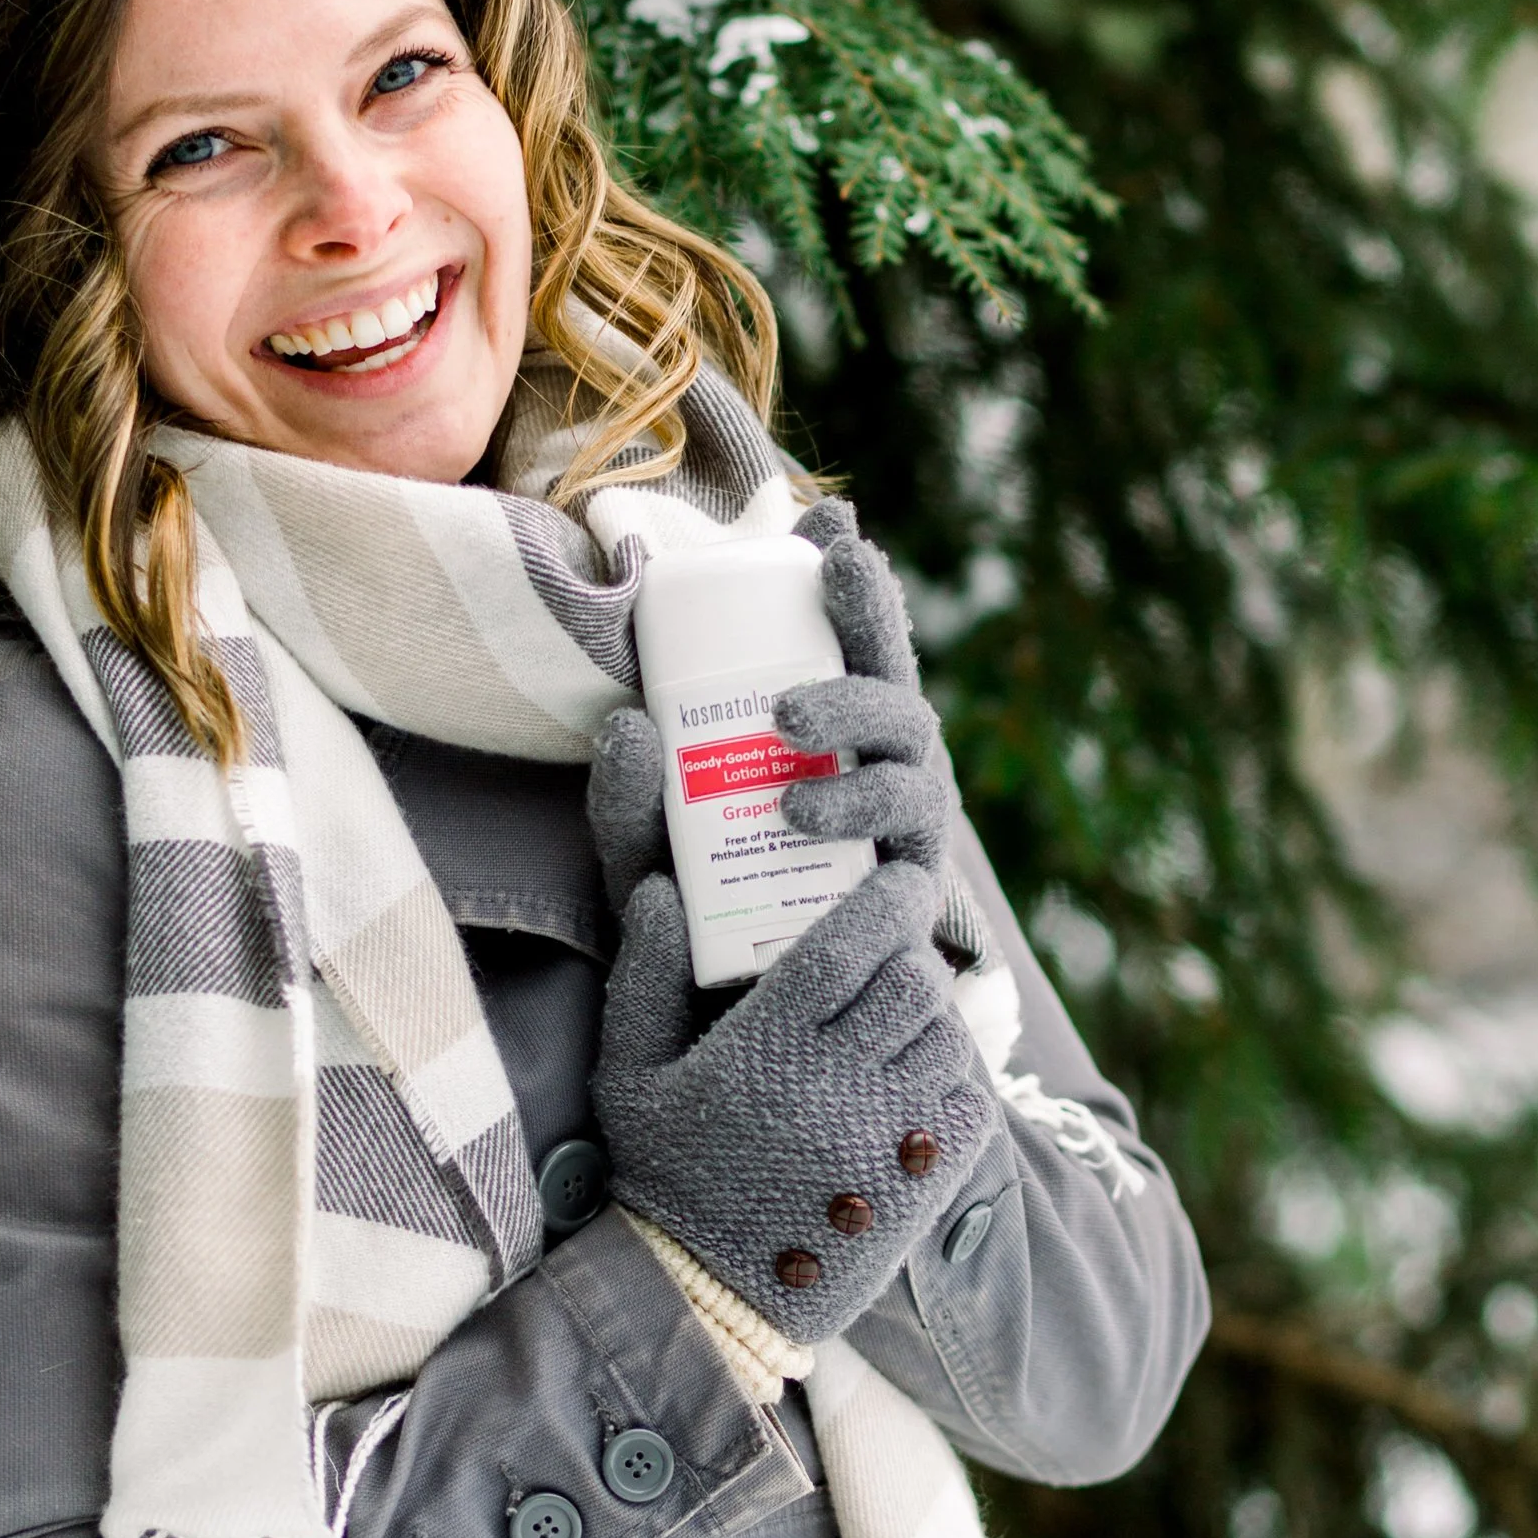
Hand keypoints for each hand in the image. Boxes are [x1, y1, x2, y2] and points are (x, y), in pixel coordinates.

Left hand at [584, 514, 948, 908]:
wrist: (731, 1017)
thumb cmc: (693, 915)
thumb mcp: (646, 849)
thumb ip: (627, 796)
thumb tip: (629, 724)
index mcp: (826, 736)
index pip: (844, 646)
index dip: (848, 582)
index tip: (830, 520)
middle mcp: (876, 768)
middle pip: (891, 675)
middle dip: (871, 612)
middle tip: (836, 572)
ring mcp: (903, 825)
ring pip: (908, 746)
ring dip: (852, 717)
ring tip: (781, 721)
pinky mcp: (910, 891)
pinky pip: (906, 837)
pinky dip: (855, 812)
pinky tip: (802, 810)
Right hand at [589, 860, 996, 1345]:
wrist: (702, 1297)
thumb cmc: (661, 1176)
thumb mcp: (629, 1074)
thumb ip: (646, 976)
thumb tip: (663, 890)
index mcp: (766, 1047)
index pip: (850, 943)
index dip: (886, 899)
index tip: (899, 880)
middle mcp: (834, 1084)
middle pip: (912, 983)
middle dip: (911, 958)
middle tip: (894, 958)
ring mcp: (883, 1137)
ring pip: (948, 1040)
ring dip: (934, 1020)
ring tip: (905, 1023)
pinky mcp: (918, 1185)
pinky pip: (970, 1106)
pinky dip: (957, 1084)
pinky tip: (920, 1087)